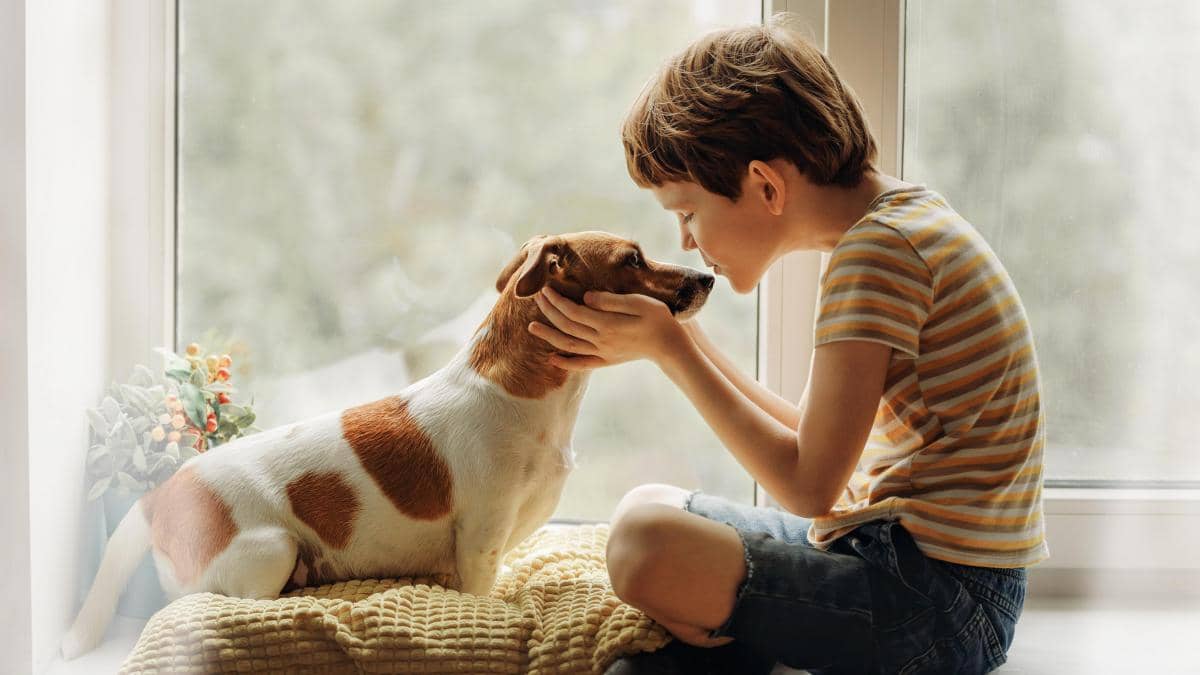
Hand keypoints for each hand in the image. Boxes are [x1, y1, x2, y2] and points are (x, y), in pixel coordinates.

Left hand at [527, 286, 685, 370]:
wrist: (670, 346)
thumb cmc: (658, 319)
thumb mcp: (638, 303)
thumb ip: (611, 301)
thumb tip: (586, 297)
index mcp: (606, 324)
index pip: (573, 311)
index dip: (556, 300)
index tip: (545, 288)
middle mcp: (600, 340)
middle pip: (567, 325)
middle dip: (549, 311)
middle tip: (537, 297)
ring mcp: (602, 352)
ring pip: (568, 345)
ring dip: (549, 336)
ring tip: (531, 327)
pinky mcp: (607, 360)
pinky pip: (581, 363)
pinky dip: (565, 362)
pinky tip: (552, 358)